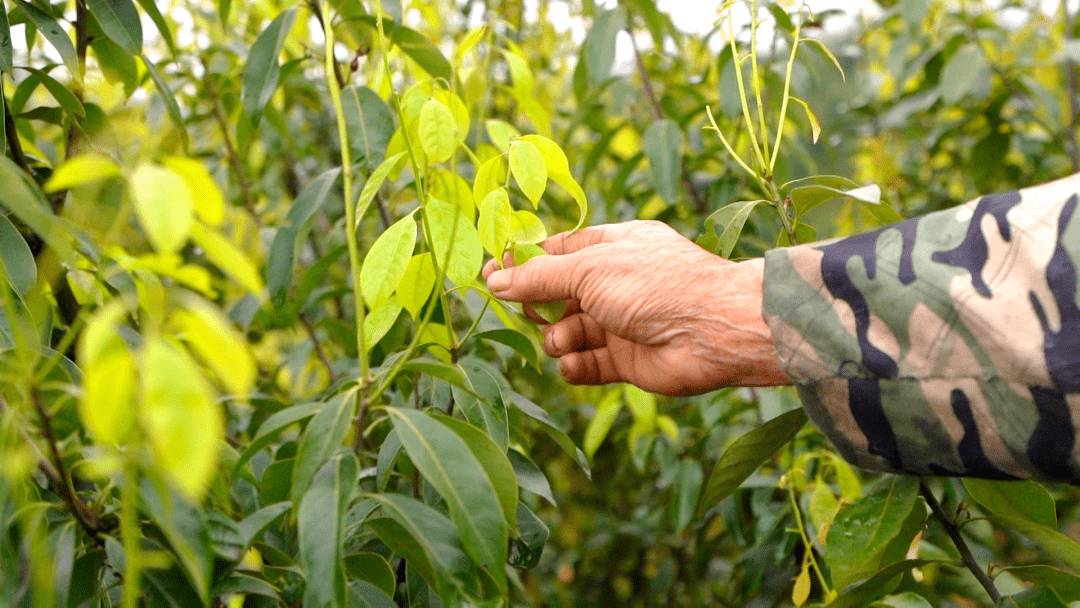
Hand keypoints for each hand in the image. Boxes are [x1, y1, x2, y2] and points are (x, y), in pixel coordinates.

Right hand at [482, 220, 790, 394]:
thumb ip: (540, 277)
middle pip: (556, 295)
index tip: (493, 274)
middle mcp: (614, 284)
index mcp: (611, 247)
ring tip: (565, 341)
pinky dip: (575, 367)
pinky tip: (574, 365)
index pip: (557, 252)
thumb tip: (496, 279)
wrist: (712, 333)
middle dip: (538, 306)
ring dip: (558, 339)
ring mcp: (620, 323)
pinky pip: (586, 364)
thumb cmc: (657, 285)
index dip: (524, 263)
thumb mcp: (589, 269)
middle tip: (529, 312)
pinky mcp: (625, 361)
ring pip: (568, 332)